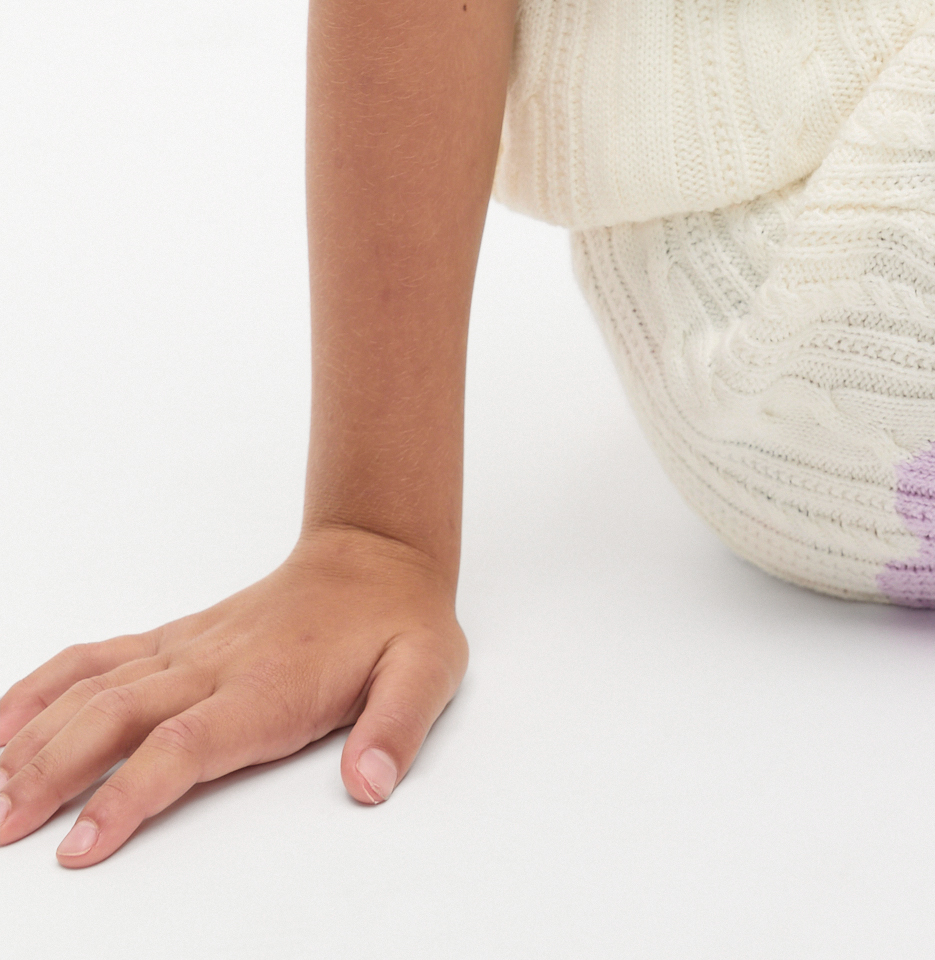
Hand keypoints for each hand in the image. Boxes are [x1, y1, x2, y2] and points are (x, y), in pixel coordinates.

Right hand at [0, 524, 466, 866]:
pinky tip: (0, 721)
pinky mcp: (172, 640)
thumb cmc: (398, 624)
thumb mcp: (427, 672)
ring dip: (35, 737)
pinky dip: (41, 685)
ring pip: (93, 689)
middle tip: (2, 830)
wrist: (378, 553)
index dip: (128, 795)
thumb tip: (369, 783)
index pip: (183, 745)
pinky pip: (96, 658)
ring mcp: (186, 650)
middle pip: (115, 720)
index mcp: (266, 687)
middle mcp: (212, 666)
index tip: (80, 846)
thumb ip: (398, 727)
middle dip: (52, 775)